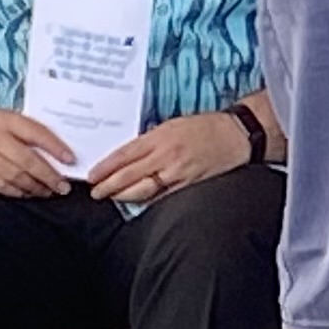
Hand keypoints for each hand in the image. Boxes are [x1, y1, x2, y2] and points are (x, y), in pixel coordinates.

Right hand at [0, 107, 76, 198]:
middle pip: (25, 160)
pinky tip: (32, 194)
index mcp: (5, 120)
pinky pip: (1, 185)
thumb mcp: (11, 119)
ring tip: (52, 192)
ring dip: (35, 187)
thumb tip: (61, 151)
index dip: (54, 147)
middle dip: (47, 175)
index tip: (71, 159)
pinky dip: (19, 192)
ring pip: (13, 176)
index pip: (34, 132)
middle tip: (63, 186)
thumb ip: (32, 131)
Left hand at [82, 111, 254, 207]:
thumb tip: (129, 156)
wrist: (236, 134)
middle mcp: (166, 155)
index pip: (124, 155)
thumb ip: (151, 140)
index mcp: (160, 137)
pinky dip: (147, 201)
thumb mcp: (172, 125)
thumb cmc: (206, 127)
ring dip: (123, 195)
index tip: (92, 176)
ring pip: (143, 189)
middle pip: (129, 175)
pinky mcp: (189, 184)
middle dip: (108, 186)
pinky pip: (163, 197)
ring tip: (112, 198)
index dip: (105, 168)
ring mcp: (178, 172)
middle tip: (95, 192)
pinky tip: (137, 203)